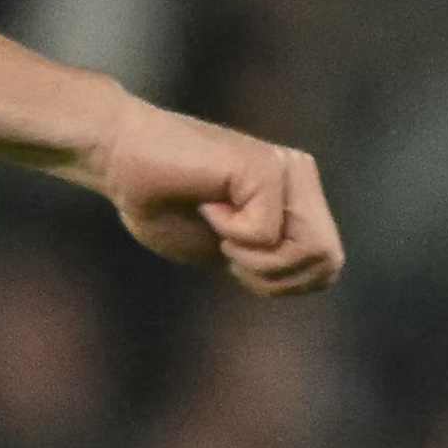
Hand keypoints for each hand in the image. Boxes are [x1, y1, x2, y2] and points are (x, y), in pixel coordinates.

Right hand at [81, 99, 342, 296]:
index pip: (327, 266)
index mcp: (298, 194)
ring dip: (256, 261)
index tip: (236, 259)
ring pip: (310, 251)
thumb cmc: (162, 204)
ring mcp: (287, 169)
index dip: (283, 284)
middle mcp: (300, 175)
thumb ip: (272, 261)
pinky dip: (229, 234)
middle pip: (327, 262)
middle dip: (274, 277)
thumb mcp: (229, 249)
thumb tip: (323, 275)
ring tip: (221, 229)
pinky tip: (206, 202)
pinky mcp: (265, 167)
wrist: (120, 163)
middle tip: (228, 250)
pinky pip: (266, 236)